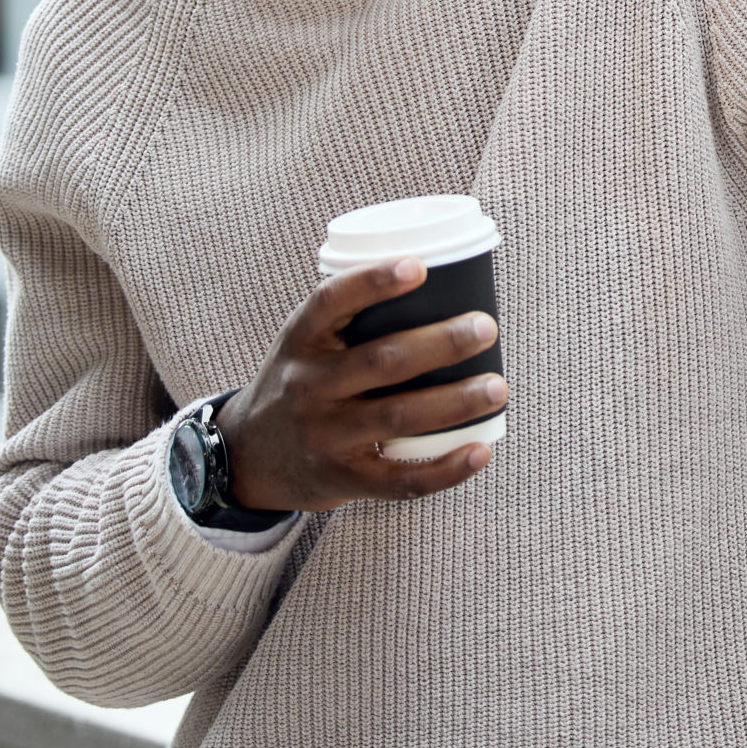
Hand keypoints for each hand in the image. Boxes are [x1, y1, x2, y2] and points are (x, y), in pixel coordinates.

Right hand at [214, 259, 503, 511]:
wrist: (249, 457)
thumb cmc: (301, 384)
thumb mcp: (305, 344)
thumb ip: (352, 318)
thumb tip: (445, 277)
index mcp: (299, 342)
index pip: (329, 303)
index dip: (372, 282)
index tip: (418, 267)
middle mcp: (307, 387)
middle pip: (379, 361)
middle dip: (440, 343)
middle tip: (486, 327)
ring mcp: (324, 436)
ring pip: (397, 417)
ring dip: (454, 402)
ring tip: (497, 386)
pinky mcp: (343, 479)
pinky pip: (400, 480)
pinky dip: (445, 469)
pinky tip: (481, 451)